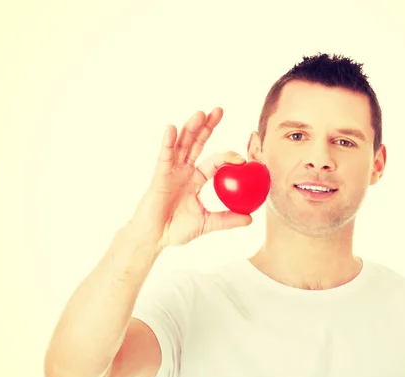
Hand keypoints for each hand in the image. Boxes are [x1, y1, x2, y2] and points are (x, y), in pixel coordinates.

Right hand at [127, 107, 252, 248]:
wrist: (154, 238)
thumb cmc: (176, 230)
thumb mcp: (206, 223)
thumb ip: (227, 219)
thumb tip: (250, 219)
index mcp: (196, 179)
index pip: (215, 161)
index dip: (227, 156)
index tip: (242, 158)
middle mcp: (184, 170)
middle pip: (197, 143)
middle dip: (207, 126)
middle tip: (219, 110)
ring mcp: (171, 170)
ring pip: (182, 144)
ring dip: (191, 128)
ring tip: (201, 113)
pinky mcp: (159, 175)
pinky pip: (164, 156)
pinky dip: (168, 142)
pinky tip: (172, 128)